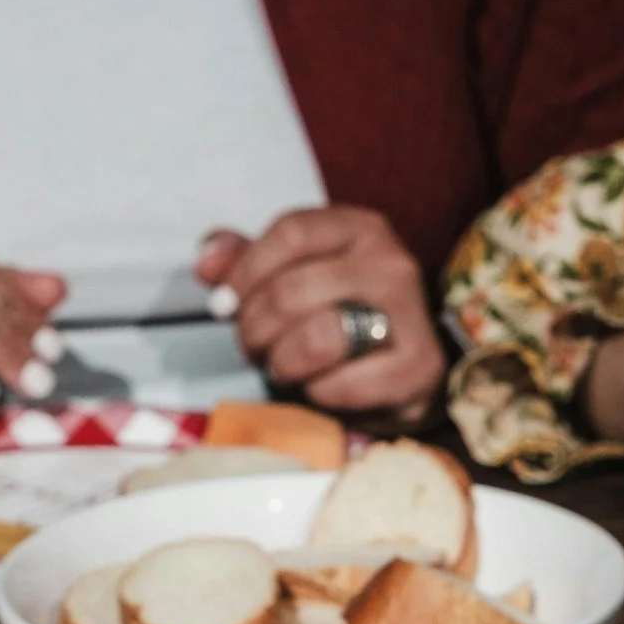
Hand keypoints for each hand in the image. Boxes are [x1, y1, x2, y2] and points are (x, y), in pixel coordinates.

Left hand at [195, 207, 443, 421]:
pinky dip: (318, 394)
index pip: (290, 233)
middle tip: (254, 348)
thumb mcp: (294, 280)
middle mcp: (390, 262)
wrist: (408, 373)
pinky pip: (340, 385)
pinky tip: (322, 389)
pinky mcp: (416, 368)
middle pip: (292, 291)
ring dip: (283, 362)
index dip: (245, 273)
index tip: (225, 304)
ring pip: (317, 336)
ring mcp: (409, 314)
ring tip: (283, 368)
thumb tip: (206, 262)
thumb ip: (248, 263)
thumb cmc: (342, 321)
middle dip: (255, 328)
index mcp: (360, 228)